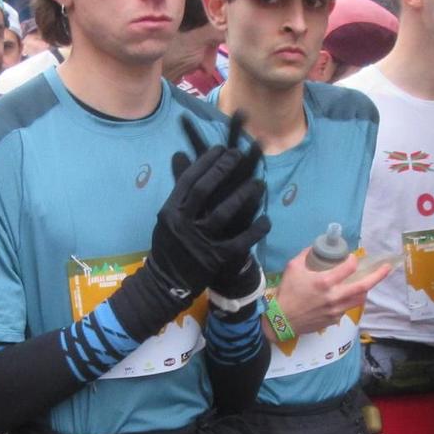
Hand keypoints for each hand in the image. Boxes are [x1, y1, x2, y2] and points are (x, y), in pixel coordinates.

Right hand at [159, 114, 268, 287]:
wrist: (165, 284)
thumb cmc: (170, 246)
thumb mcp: (167, 216)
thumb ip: (179, 187)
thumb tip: (180, 153)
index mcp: (170, 212)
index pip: (188, 180)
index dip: (205, 162)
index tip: (221, 148)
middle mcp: (182, 224)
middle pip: (203, 190)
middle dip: (222, 169)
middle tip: (239, 154)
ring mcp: (199, 242)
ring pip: (222, 213)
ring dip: (242, 196)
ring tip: (259, 182)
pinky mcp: (215, 259)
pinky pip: (239, 242)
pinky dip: (254, 230)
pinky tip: (267, 219)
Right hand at [270, 247, 392, 336]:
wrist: (280, 320)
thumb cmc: (286, 292)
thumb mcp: (293, 267)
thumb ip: (307, 255)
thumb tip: (318, 246)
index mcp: (325, 281)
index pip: (349, 267)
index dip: (353, 260)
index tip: (352, 258)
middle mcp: (334, 296)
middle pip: (363, 286)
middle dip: (378, 275)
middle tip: (387, 267)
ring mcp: (336, 310)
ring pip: (359, 299)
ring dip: (365, 289)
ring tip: (366, 282)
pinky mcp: (334, 320)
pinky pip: (347, 308)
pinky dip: (350, 300)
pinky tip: (346, 296)